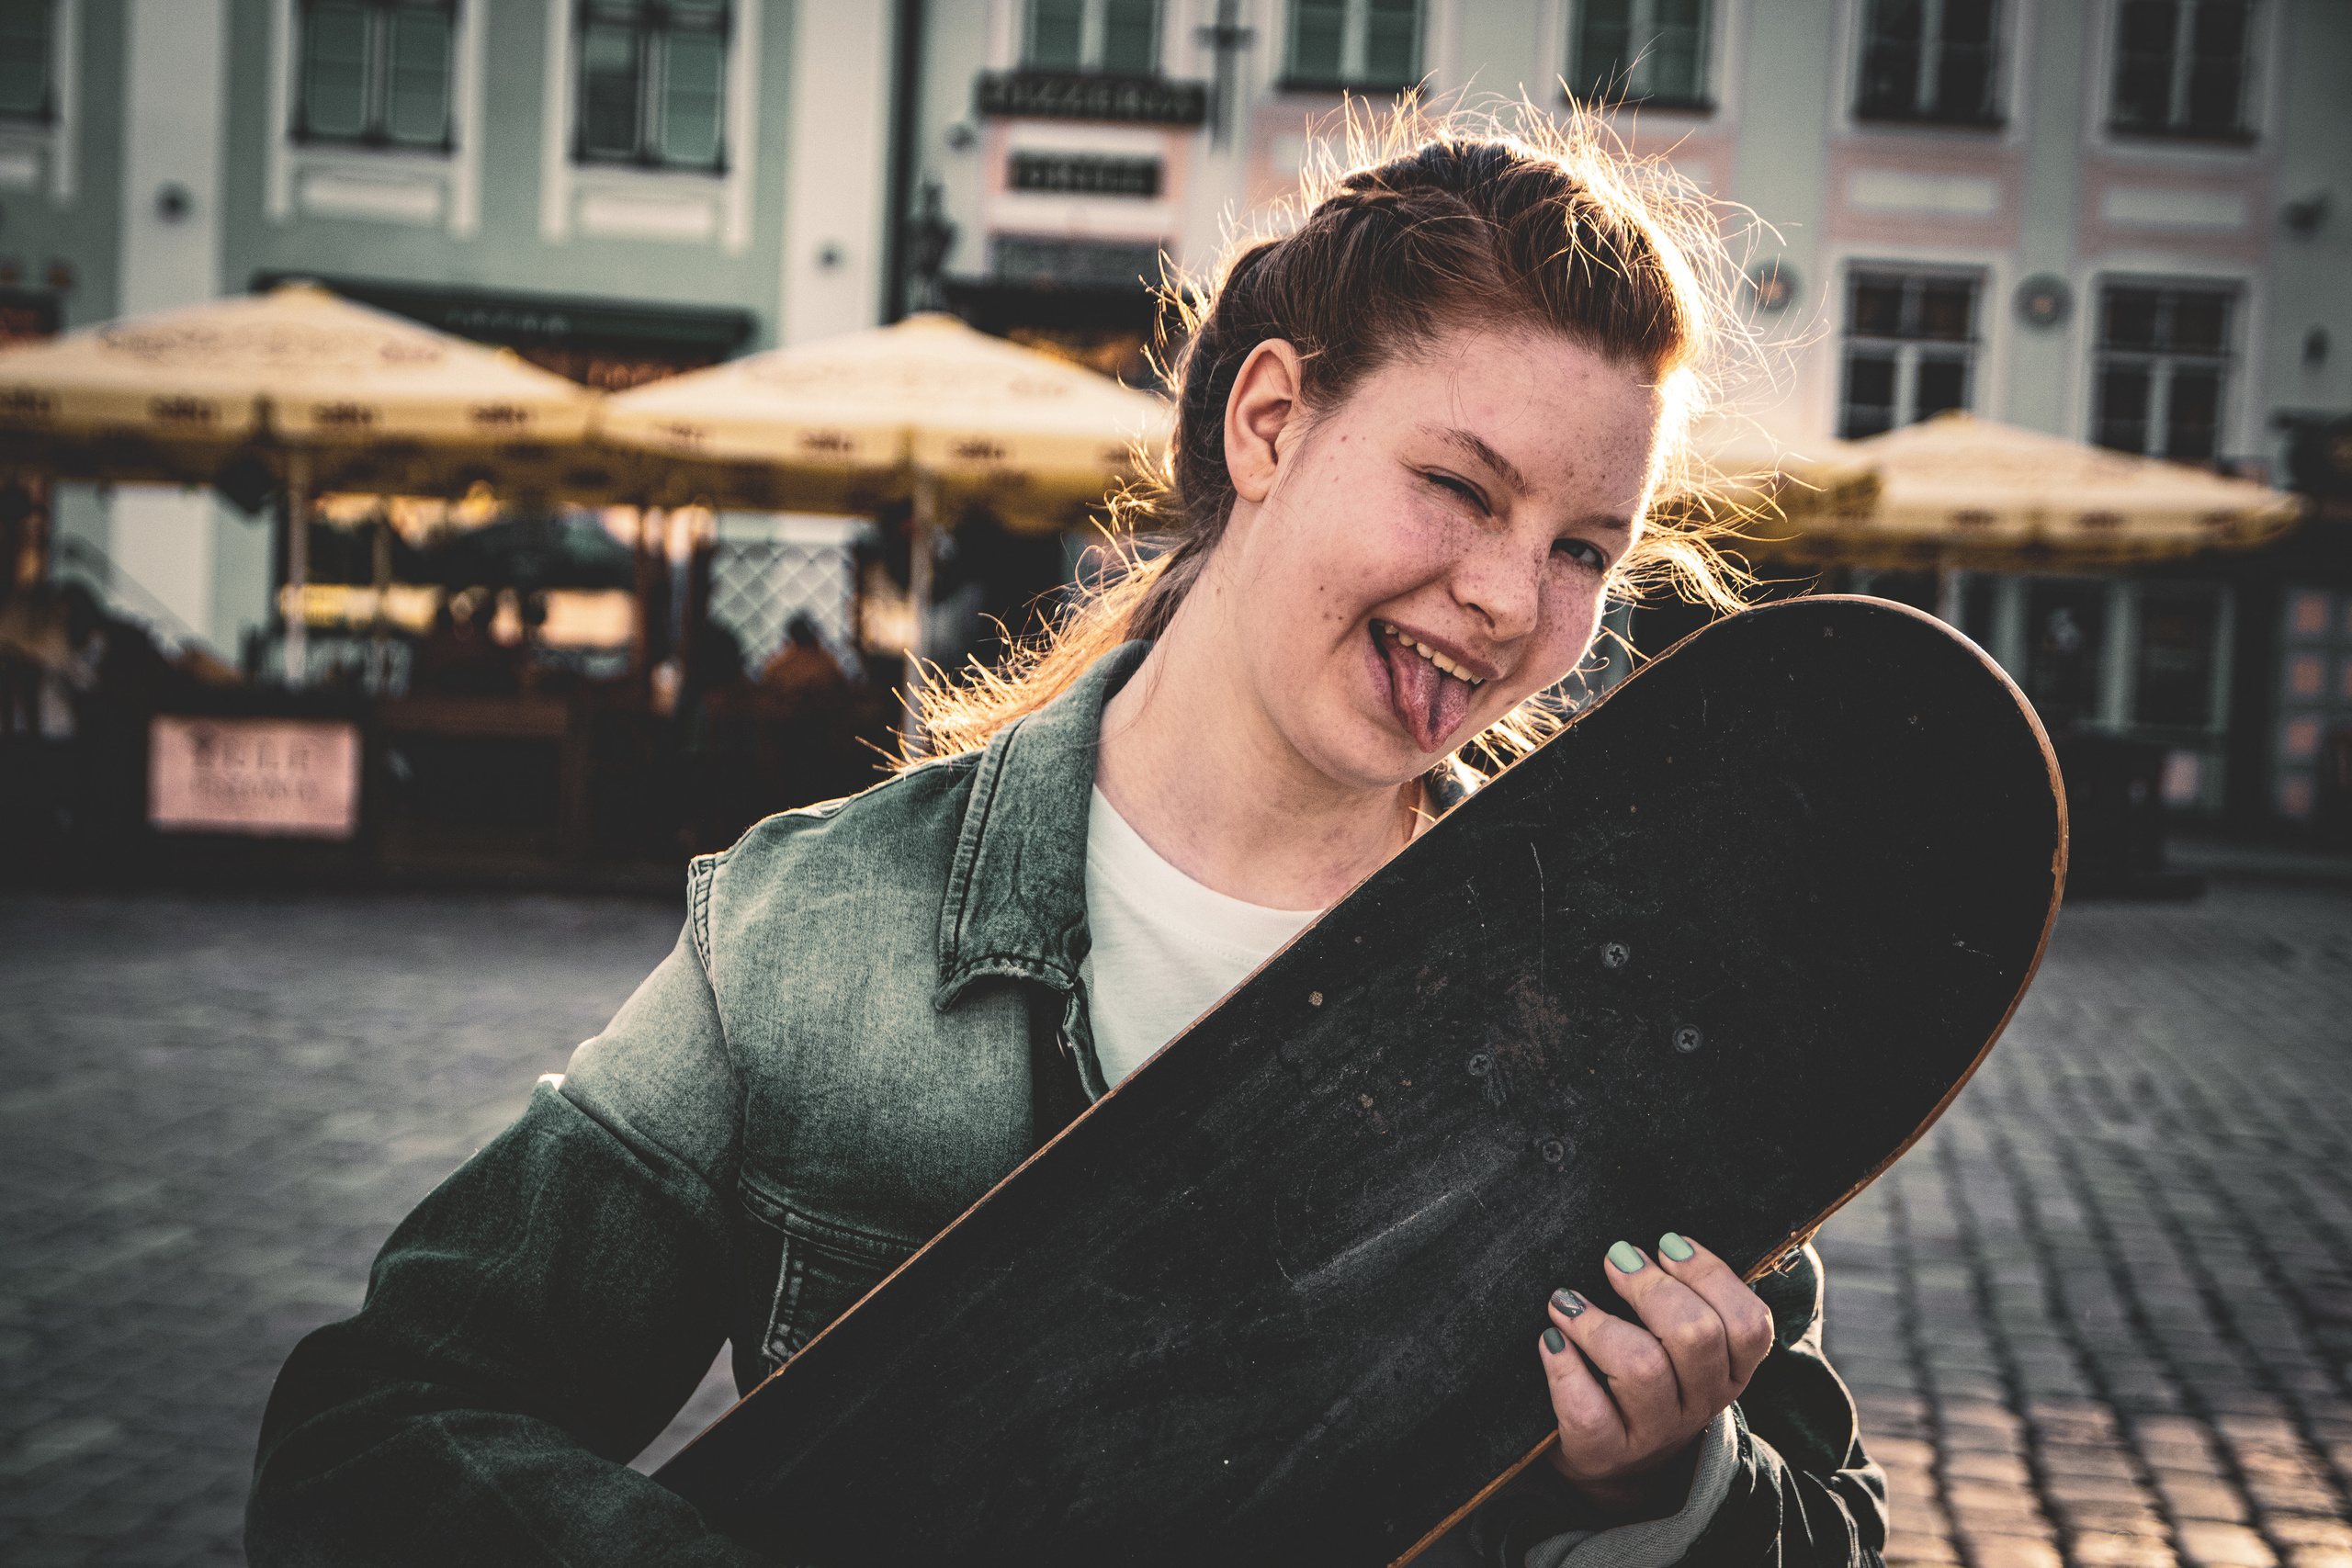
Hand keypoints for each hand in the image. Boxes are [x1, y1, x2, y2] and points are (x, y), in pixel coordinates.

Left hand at [1537, 1232, 1775, 1515]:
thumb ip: (1682, 1299)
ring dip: (1599, 1323)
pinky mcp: (1604, 1453)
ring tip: (1566, 1301)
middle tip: (1616, 1258)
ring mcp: (1653, 1434)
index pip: (1748, 1325)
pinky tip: (1550, 1341)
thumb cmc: (1643, 1378)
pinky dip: (1565, 1368)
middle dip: (1651, 1287)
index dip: (1710, 1275)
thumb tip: (1647, 1243)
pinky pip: (1588, 1410)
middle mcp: (1700, 1405)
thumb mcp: (1677, 1344)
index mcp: (1730, 1372)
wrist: (1609, 1459)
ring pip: (1642, 1368)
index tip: (1667, 1242)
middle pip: (1696, 1337)